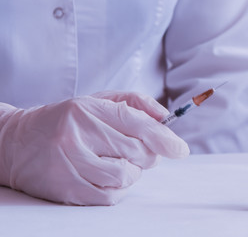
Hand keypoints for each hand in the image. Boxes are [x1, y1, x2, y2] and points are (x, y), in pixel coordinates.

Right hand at [0, 92, 188, 204]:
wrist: (16, 142)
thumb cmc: (66, 120)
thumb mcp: (97, 101)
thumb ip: (134, 103)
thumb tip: (165, 118)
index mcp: (88, 110)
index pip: (138, 124)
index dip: (165, 138)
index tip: (180, 149)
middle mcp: (78, 136)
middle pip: (138, 152)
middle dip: (148, 154)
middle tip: (138, 151)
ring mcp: (71, 164)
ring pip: (126, 176)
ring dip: (132, 172)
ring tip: (118, 162)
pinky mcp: (66, 189)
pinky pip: (110, 196)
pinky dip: (118, 188)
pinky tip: (106, 176)